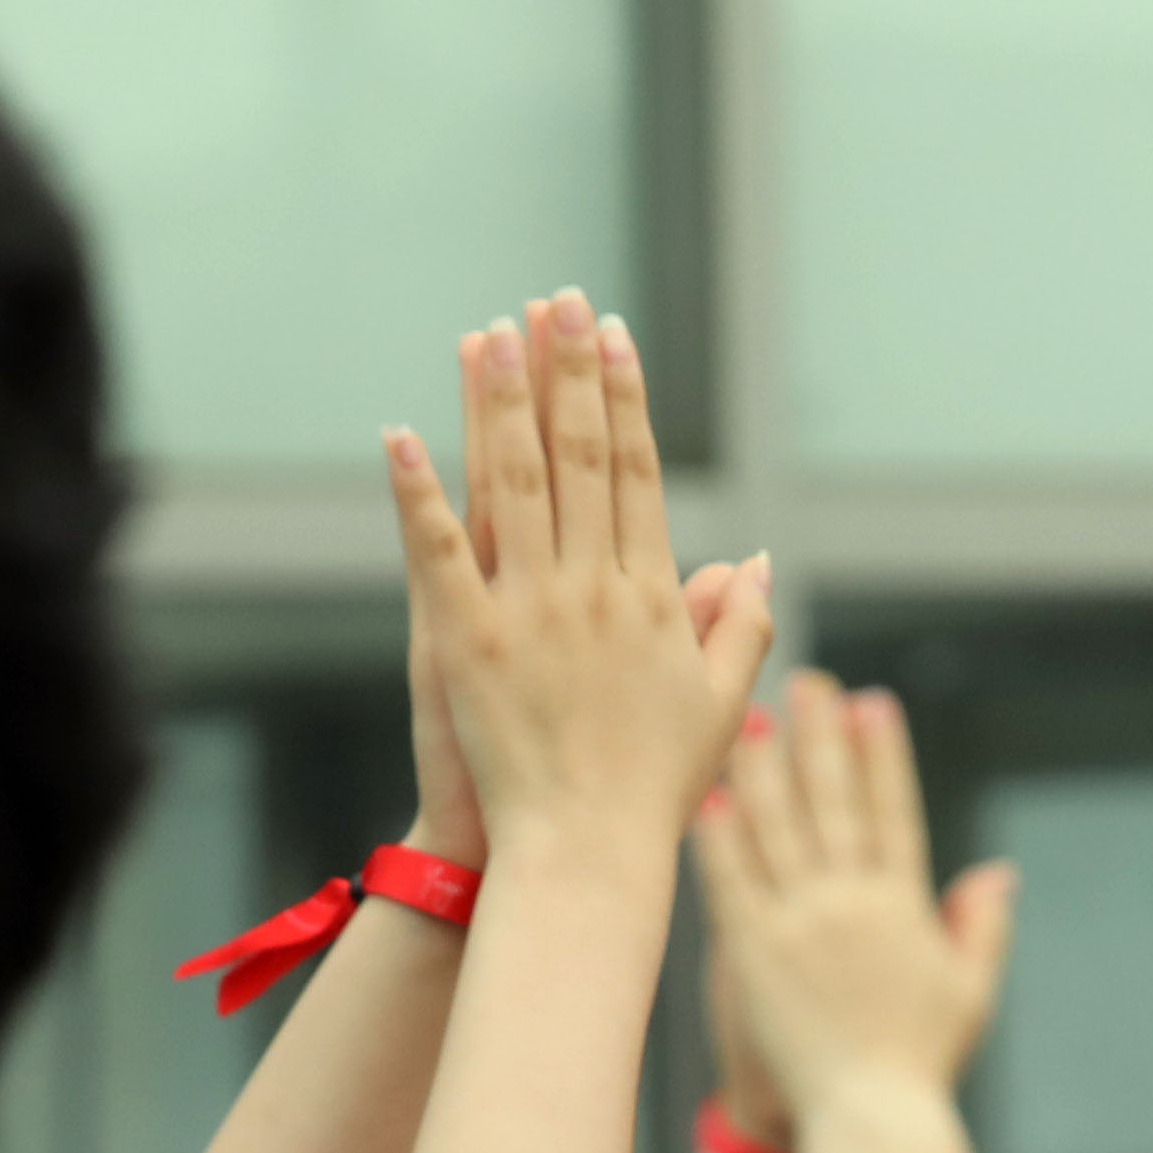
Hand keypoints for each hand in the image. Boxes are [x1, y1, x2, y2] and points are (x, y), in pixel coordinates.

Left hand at [389, 291, 770, 885]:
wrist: (585, 853)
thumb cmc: (654, 790)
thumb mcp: (717, 705)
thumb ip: (738, 625)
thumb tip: (754, 558)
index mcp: (651, 596)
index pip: (638, 473)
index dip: (624, 398)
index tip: (612, 337)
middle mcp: (593, 589)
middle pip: (579, 457)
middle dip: (565, 371)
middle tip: (556, 299)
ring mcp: (528, 612)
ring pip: (512, 483)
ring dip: (496, 402)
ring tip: (486, 333)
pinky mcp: (468, 644)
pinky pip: (436, 554)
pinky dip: (416, 493)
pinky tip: (399, 436)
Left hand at [698, 677, 1014, 1123]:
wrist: (869, 1119)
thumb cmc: (920, 1063)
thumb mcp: (970, 993)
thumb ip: (981, 928)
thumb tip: (997, 872)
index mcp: (904, 907)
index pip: (892, 813)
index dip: (882, 756)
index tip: (873, 703)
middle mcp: (853, 904)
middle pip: (833, 803)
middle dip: (820, 737)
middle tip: (807, 682)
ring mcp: (801, 926)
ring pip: (778, 830)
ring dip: (763, 769)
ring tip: (749, 719)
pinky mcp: (754, 954)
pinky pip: (733, 882)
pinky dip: (720, 837)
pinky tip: (707, 795)